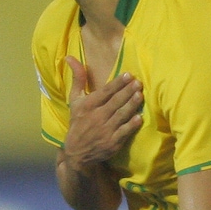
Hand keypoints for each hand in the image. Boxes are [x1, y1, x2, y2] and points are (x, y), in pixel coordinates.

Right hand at [63, 55, 143, 169]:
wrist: (78, 152)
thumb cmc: (78, 122)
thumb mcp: (74, 100)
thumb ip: (77, 79)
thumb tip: (70, 57)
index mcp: (87, 105)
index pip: (104, 92)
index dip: (117, 83)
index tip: (128, 75)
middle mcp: (96, 117)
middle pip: (115, 102)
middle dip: (127, 91)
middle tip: (138, 82)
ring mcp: (105, 130)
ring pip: (121, 115)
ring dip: (131, 105)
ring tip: (140, 95)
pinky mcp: (113, 142)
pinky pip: (124, 131)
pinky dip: (131, 124)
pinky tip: (139, 117)